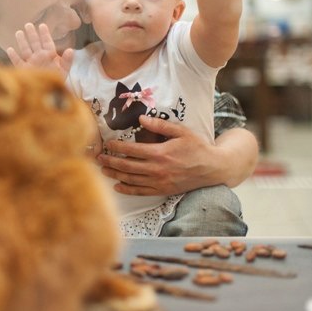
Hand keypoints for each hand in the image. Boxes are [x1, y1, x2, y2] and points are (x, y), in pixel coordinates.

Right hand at [7, 23, 73, 76]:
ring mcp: (31, 63)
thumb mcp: (64, 71)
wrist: (48, 94)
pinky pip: (18, 62)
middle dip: (32, 34)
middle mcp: (40, 58)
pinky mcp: (25, 70)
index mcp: (50, 56)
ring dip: (22, 42)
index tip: (42, 26)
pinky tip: (10, 49)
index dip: (45, 34)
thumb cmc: (57, 82)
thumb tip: (71, 50)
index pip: (47, 43)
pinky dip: (14, 56)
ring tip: (18, 32)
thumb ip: (67, 61)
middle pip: (35, 44)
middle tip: (28, 25)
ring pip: (25, 50)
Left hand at [96, 115, 217, 195]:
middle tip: (97, 158)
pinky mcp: (163, 190)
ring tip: (103, 170)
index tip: (107, 144)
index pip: (132, 150)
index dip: (117, 147)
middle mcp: (157, 169)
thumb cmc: (198, 148)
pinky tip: (117, 186)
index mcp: (160, 153)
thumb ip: (160, 125)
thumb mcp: (181, 132)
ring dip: (115, 175)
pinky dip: (128, 189)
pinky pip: (141, 191)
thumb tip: (141, 118)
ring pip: (131, 180)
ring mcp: (159, 182)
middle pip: (127, 166)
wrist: (213, 168)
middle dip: (110, 161)